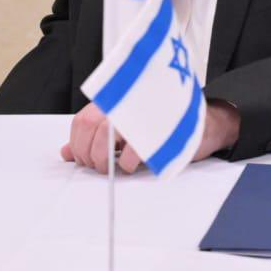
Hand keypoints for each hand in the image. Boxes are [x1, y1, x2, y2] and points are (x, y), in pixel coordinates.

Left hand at [60, 100, 241, 173]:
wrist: (204, 123)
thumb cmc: (159, 125)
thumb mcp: (124, 128)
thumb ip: (93, 137)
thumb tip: (66, 153)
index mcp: (114, 101)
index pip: (81, 121)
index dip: (77, 144)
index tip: (82, 159)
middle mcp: (123, 103)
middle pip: (89, 128)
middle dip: (87, 154)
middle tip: (97, 167)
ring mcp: (139, 115)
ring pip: (104, 138)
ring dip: (103, 160)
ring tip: (113, 169)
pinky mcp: (156, 131)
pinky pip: (131, 151)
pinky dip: (126, 164)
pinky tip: (131, 166)